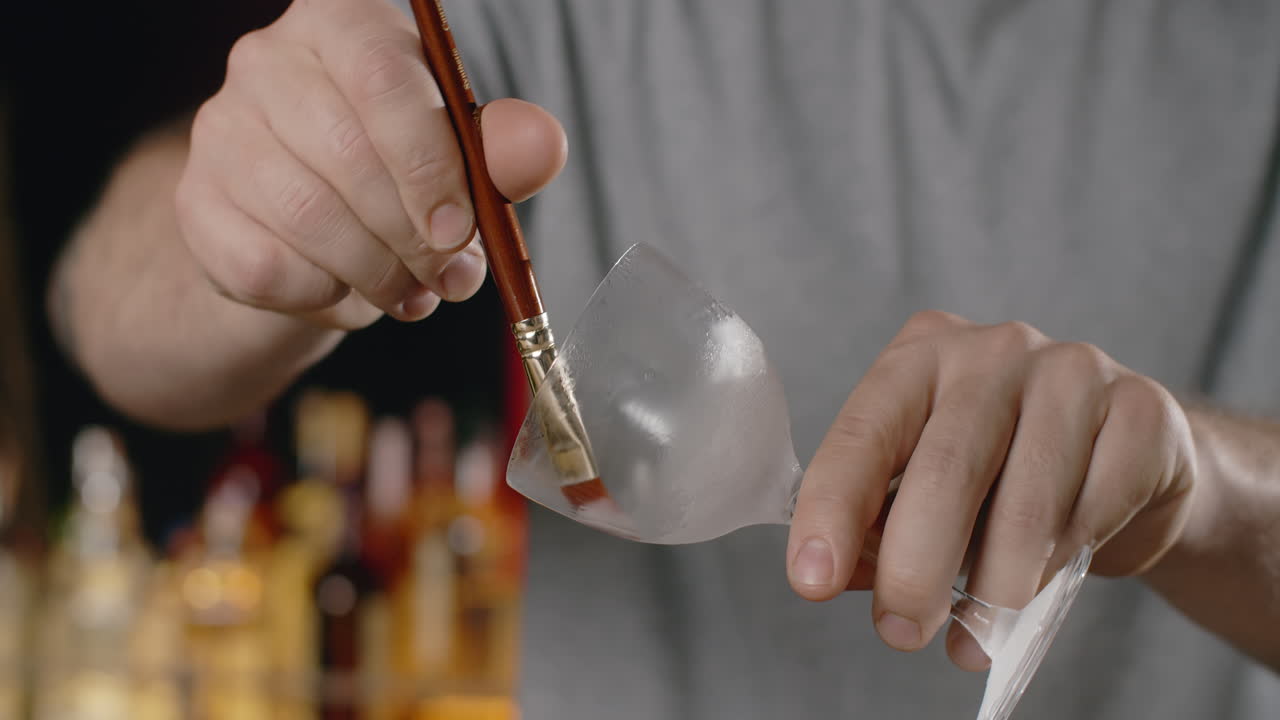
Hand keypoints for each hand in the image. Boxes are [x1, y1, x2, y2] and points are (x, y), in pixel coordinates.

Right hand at [176, 0, 565, 328]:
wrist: (314, 233)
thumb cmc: (399, 177)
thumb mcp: (464, 157)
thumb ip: (504, 150)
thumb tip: (541, 146)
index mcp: (344, 24)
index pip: (382, 77)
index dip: (428, 162)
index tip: (460, 229)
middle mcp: (267, 60)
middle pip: (346, 152)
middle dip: (413, 234)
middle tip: (449, 275)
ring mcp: (219, 129)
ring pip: (306, 216)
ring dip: (376, 272)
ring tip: (412, 291)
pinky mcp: (195, 204)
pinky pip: (266, 266)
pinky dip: (322, 295)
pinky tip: (345, 288)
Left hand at [786, 311, 1196, 668]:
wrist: (1129, 461)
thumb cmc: (1004, 476)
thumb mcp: (926, 486)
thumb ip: (880, 521)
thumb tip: (842, 574)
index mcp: (919, 358)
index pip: (862, 434)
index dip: (831, 511)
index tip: (812, 581)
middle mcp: (992, 349)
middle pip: (944, 470)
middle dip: (914, 570)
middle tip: (902, 632)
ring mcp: (1073, 371)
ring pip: (1025, 504)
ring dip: (994, 589)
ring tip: (977, 630)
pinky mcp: (1141, 410)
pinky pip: (1093, 511)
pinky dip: (1060, 566)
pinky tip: (1045, 579)